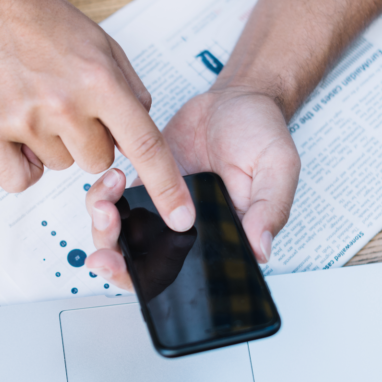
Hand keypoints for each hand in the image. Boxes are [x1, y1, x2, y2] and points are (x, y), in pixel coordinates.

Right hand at [0, 0, 195, 231]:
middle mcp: (64, 103)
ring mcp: (24, 120)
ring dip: (52, 145)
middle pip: (98, 163)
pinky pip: (20, 180)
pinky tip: (15, 127)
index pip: (144, 145)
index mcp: (99, 80)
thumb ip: (129, 91)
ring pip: (60, 167)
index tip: (181, 218)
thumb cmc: (39, 20)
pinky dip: (20, 163)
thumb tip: (139, 135)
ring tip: (34, 101)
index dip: (166, 186)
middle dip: (89, 140)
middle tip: (65, 102)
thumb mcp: (101, 44)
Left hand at [85, 89, 299, 288]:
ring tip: (106, 203)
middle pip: (142, 262)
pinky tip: (111, 179)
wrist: (236, 100)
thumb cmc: (261, 133)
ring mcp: (163, 207)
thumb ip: (271, 208)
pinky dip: (103, 195)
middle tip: (104, 246)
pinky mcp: (146, 183)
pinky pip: (115, 201)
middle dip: (114, 259)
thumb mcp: (278, 166)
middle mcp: (188, 229)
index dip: (149, 282)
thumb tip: (261, 249)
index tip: (126, 269)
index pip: (184, 277)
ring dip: (103, 226)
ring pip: (122, 234)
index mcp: (222, 236)